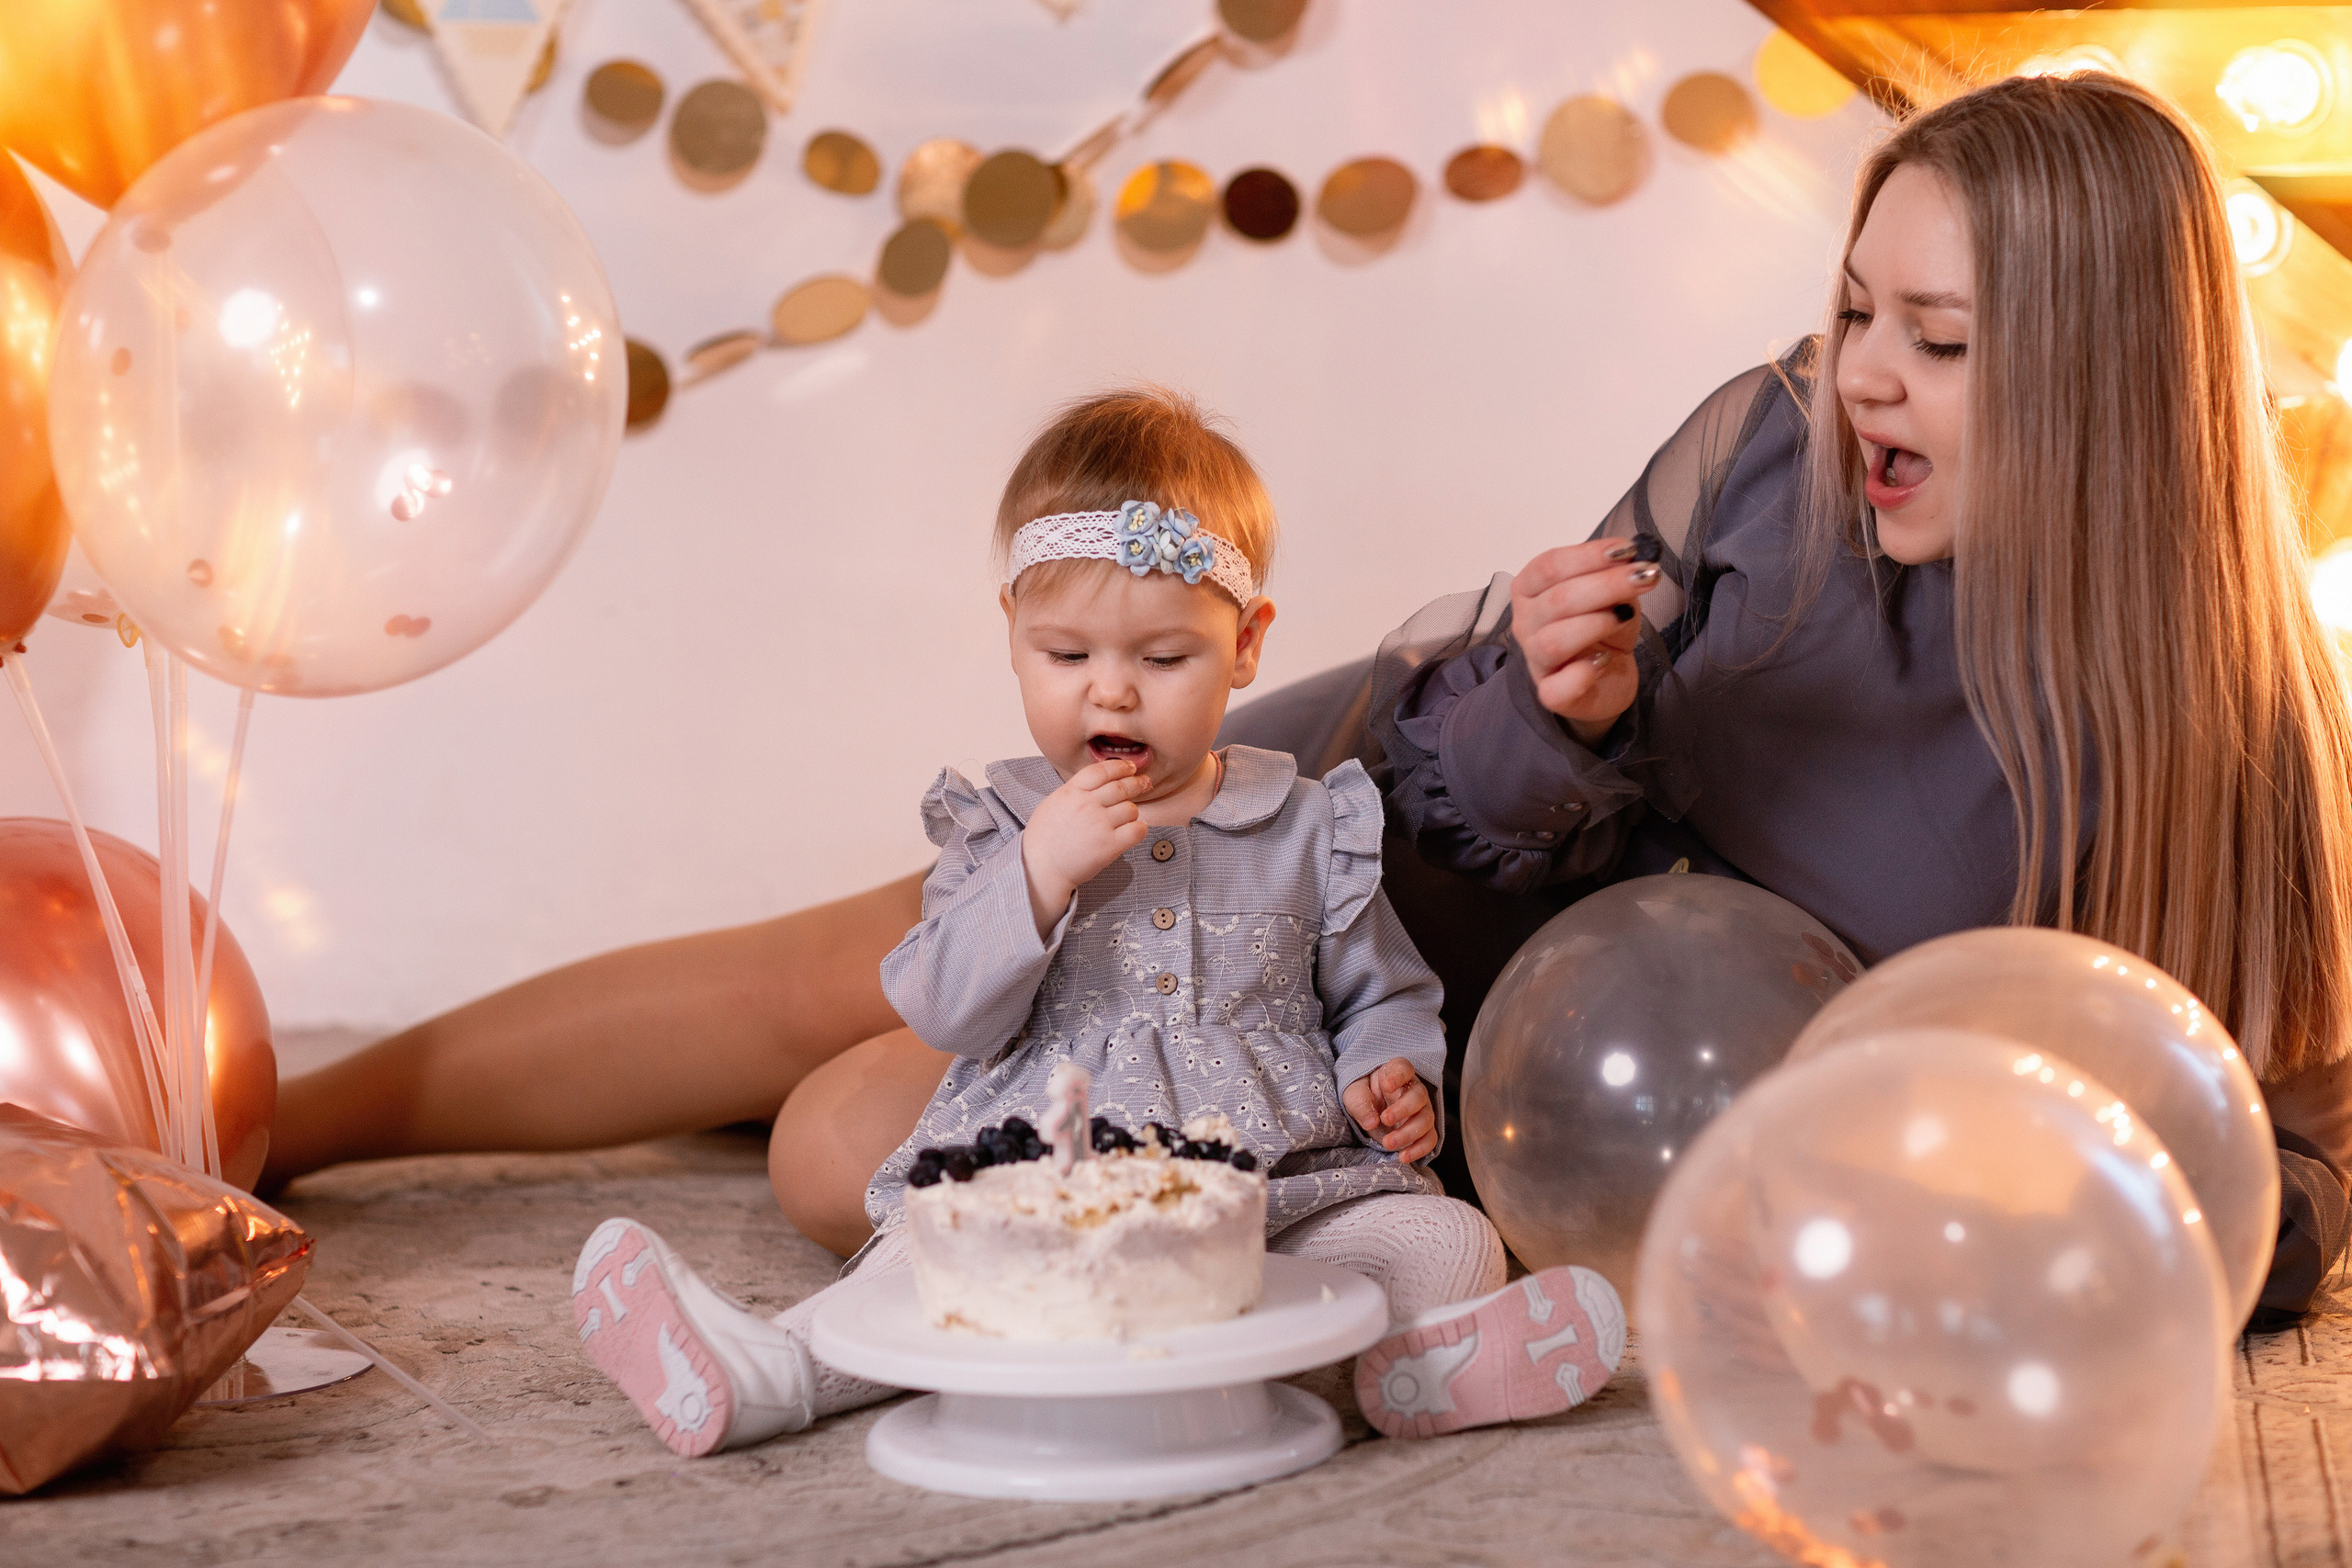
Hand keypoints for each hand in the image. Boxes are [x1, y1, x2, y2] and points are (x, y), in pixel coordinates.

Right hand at [1021, 758, 1151, 937]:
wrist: (1041, 868)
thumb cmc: (1044, 839)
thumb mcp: (1053, 803)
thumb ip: (1074, 791)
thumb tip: (1096, 783)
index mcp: (1071, 792)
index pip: (1102, 770)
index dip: (1120, 766)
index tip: (1129, 768)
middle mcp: (1087, 805)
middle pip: (1121, 787)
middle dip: (1136, 783)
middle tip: (1144, 783)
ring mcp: (1099, 825)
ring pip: (1131, 809)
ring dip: (1133, 812)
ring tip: (1128, 816)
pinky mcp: (1109, 846)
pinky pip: (1137, 830)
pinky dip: (1140, 829)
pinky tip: (1134, 830)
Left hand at [1343, 1058, 1437, 1163]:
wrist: (1369, 1110)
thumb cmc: (1363, 1095)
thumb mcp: (1354, 1094)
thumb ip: (1360, 1103)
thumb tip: (1371, 1121)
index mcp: (1396, 1073)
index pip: (1404, 1069)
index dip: (1398, 1076)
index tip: (1387, 1085)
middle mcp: (1413, 1090)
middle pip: (1419, 1096)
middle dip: (1403, 1109)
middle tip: (1385, 1119)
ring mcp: (1421, 1110)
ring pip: (1426, 1120)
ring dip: (1408, 1133)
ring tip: (1388, 1143)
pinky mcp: (1423, 1130)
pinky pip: (1429, 1139)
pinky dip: (1419, 1150)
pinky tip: (1403, 1157)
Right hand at [1509, 537, 1660, 745]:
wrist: (1606, 675)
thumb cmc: (1603, 627)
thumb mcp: (1612, 593)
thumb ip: (1614, 574)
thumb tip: (1630, 559)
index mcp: (1530, 589)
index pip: (1550, 566)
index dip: (1589, 555)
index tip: (1629, 549)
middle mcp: (1525, 623)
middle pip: (1558, 599)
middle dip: (1607, 584)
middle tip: (1646, 576)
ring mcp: (1536, 661)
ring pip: (1554, 641)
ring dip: (1597, 624)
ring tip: (1626, 616)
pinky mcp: (1551, 694)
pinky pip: (1558, 688)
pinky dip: (1583, 673)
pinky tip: (1604, 660)